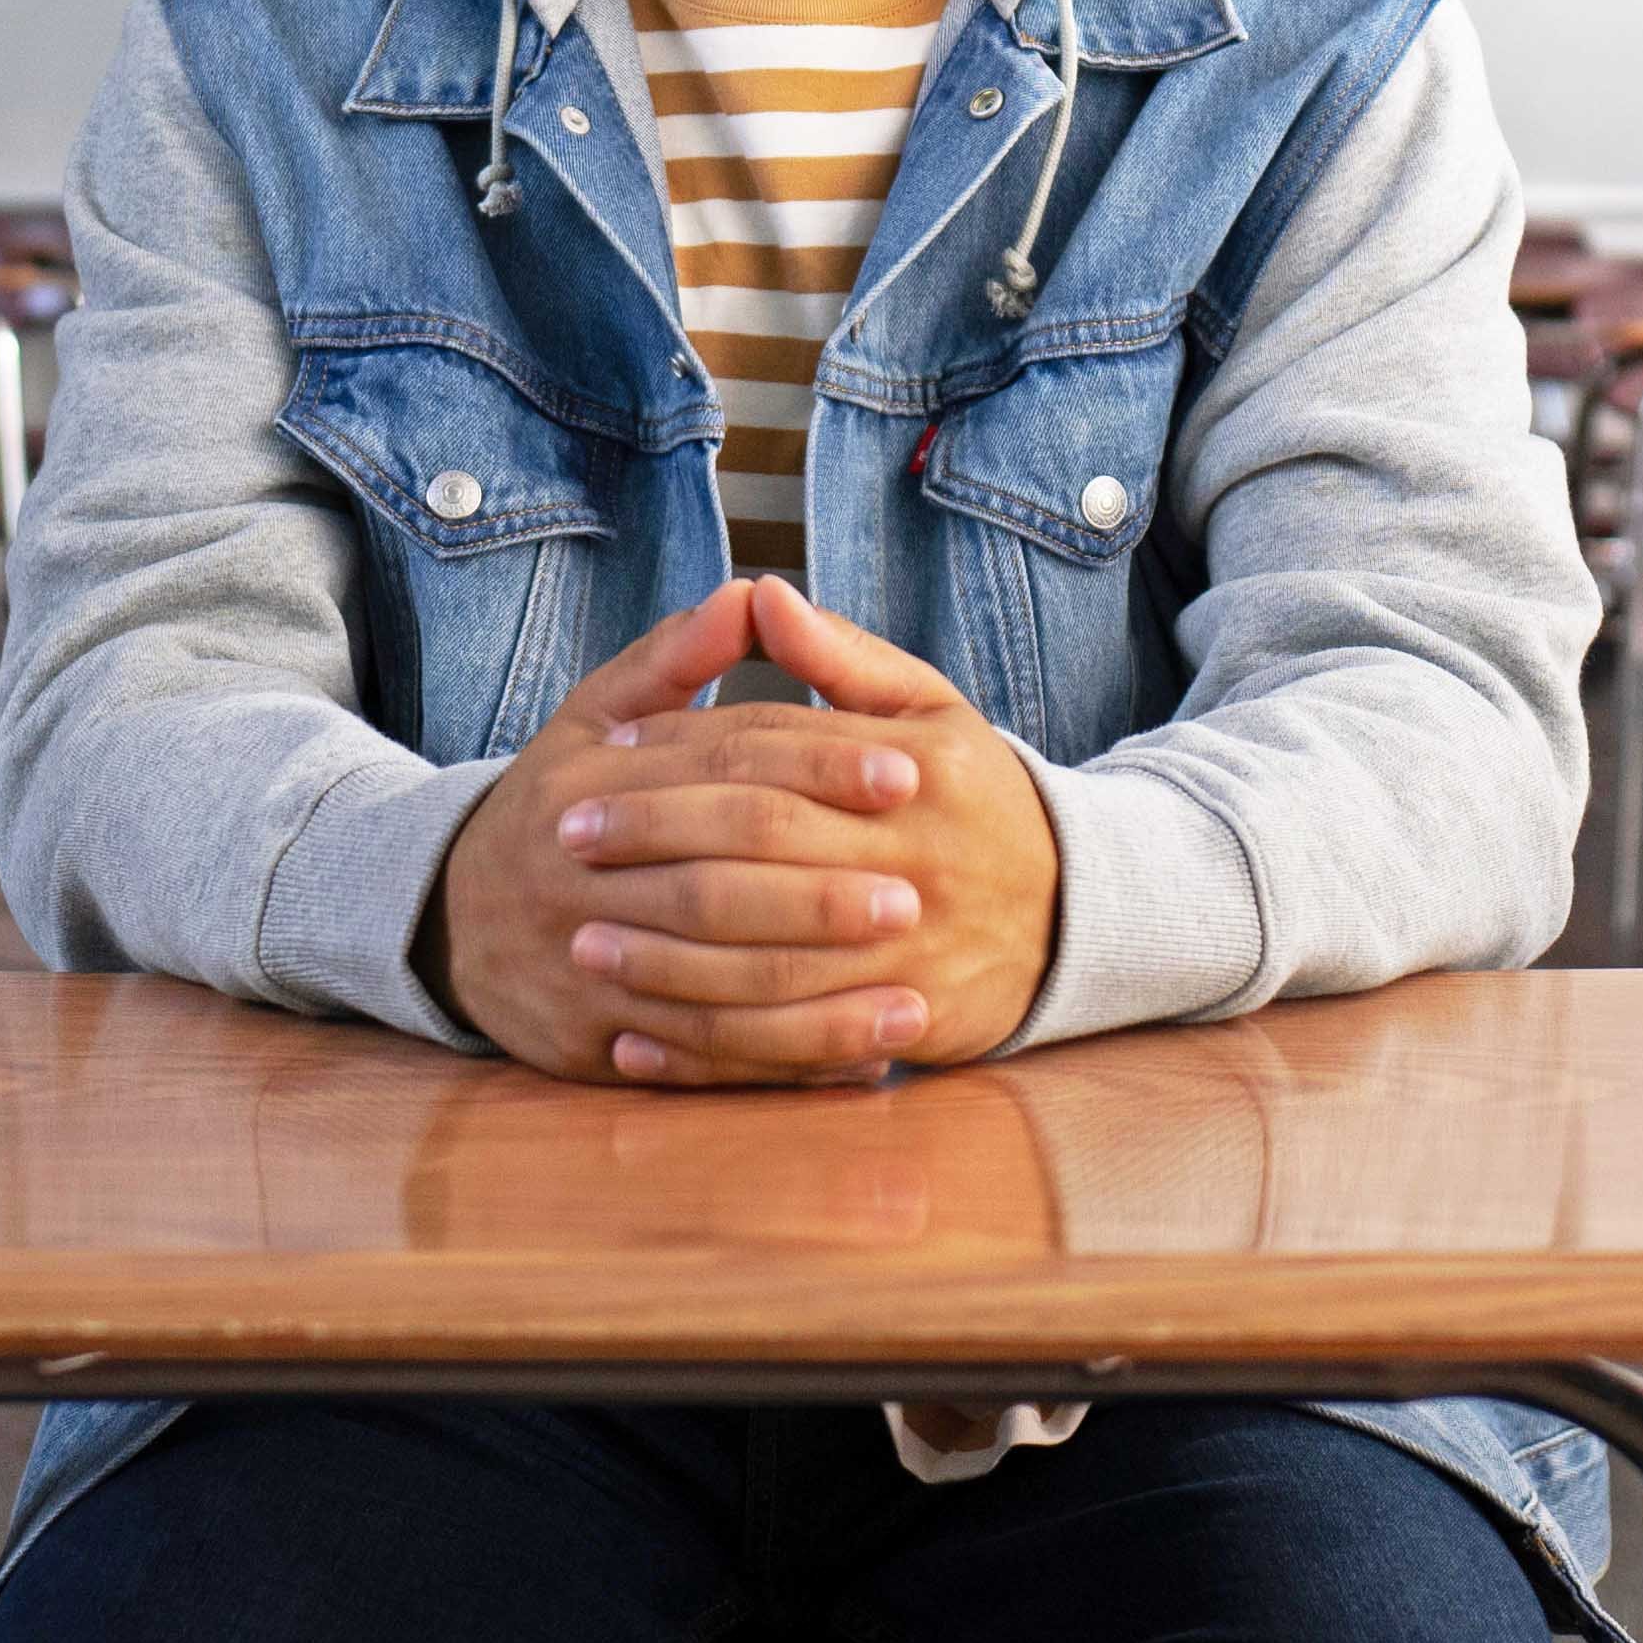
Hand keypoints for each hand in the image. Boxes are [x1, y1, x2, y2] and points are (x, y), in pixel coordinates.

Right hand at [424, 581, 872, 1081]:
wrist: (443, 921)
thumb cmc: (551, 808)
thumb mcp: (590, 719)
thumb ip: (674, 658)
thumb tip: (754, 593)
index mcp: (589, 784)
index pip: (721, 765)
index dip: (818, 764)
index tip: (906, 770)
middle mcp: (579, 876)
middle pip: (716, 883)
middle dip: (821, 893)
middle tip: (917, 895)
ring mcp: (581, 967)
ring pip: (711, 987)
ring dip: (818, 1001)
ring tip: (913, 999)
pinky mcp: (589, 1044)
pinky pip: (697, 1063)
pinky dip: (781, 1068)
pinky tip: (861, 1065)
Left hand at [555, 576, 1061, 1088]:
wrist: (1076, 910)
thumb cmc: (974, 797)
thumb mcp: (929, 710)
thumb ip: (842, 657)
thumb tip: (761, 593)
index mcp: (917, 768)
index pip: (777, 749)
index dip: (684, 747)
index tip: (605, 749)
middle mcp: (917, 858)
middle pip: (762, 844)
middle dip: (655, 839)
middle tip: (566, 836)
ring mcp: (914, 949)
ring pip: (770, 957)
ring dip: (666, 956)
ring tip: (584, 943)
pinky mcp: (908, 1025)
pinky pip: (792, 1048)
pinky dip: (709, 1050)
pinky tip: (637, 1040)